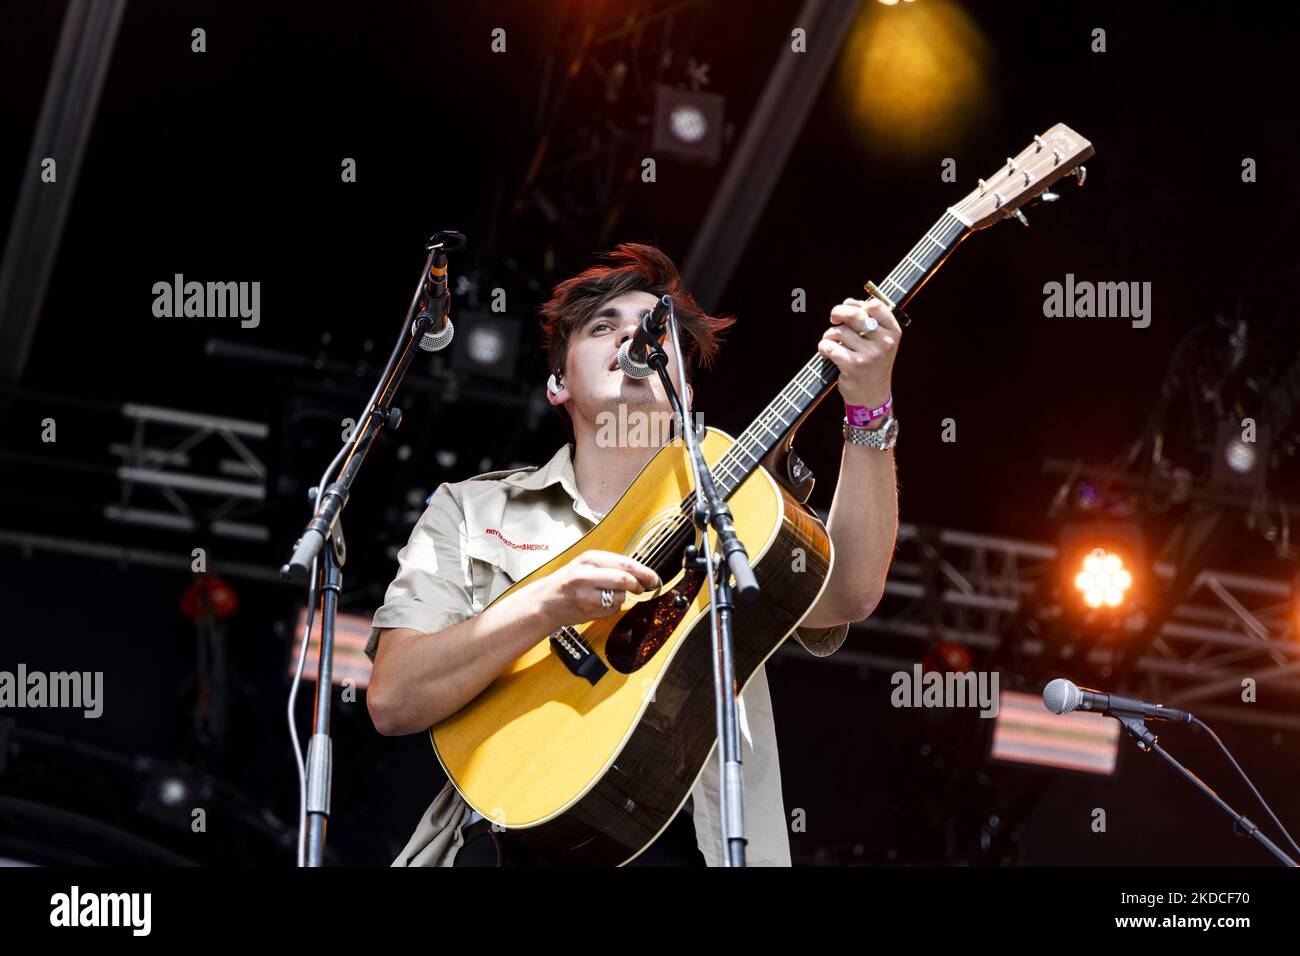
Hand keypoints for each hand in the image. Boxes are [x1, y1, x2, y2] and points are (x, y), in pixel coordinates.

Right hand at [532, 550, 660, 630]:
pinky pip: (611, 609)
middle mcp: (586, 573)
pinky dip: (613, 608)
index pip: (625, 563)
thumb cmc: (569, 581)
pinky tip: (601, 604)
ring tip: (611, 595)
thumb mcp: (587, 565)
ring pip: (619, 596)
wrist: (546, 600)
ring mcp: (585, 593)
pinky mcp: (586, 609)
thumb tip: (640, 572)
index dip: (644, 572)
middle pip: (624, 579)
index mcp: (590, 558)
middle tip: (641, 588)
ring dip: (622, 598)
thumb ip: (611, 565)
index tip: (654, 578)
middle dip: (638, 585)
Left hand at [818, 297, 900, 406]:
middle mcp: (884, 342)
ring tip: (832, 343)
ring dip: (829, 335)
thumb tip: (849, 302)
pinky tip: (827, 353)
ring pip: (839, 332)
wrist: (872, 396)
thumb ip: (868, 320)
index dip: (857, 304)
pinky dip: (823, 348)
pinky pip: (830, 347)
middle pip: (854, 315)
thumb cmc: (872, 363)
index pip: (875, 305)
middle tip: (833, 318)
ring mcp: (870, 355)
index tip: (849, 310)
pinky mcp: (854, 366)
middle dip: (838, 313)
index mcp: (893, 332)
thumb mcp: (880, 341)